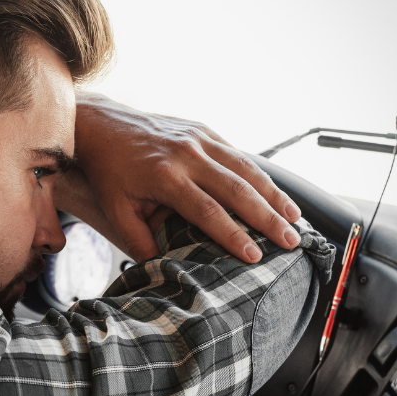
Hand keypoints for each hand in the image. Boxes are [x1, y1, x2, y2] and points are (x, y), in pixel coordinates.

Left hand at [68, 93, 301, 262]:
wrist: (102, 126)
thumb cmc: (108, 172)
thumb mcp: (116, 211)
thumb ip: (138, 242)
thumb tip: (162, 269)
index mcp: (166, 177)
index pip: (208, 211)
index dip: (233, 235)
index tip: (255, 256)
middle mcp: (187, 155)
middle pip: (238, 189)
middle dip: (268, 218)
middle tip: (291, 241)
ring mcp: (198, 139)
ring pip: (245, 168)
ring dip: (273, 194)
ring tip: (294, 219)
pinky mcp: (203, 130)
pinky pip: (237, 154)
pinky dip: (259, 175)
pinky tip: (274, 193)